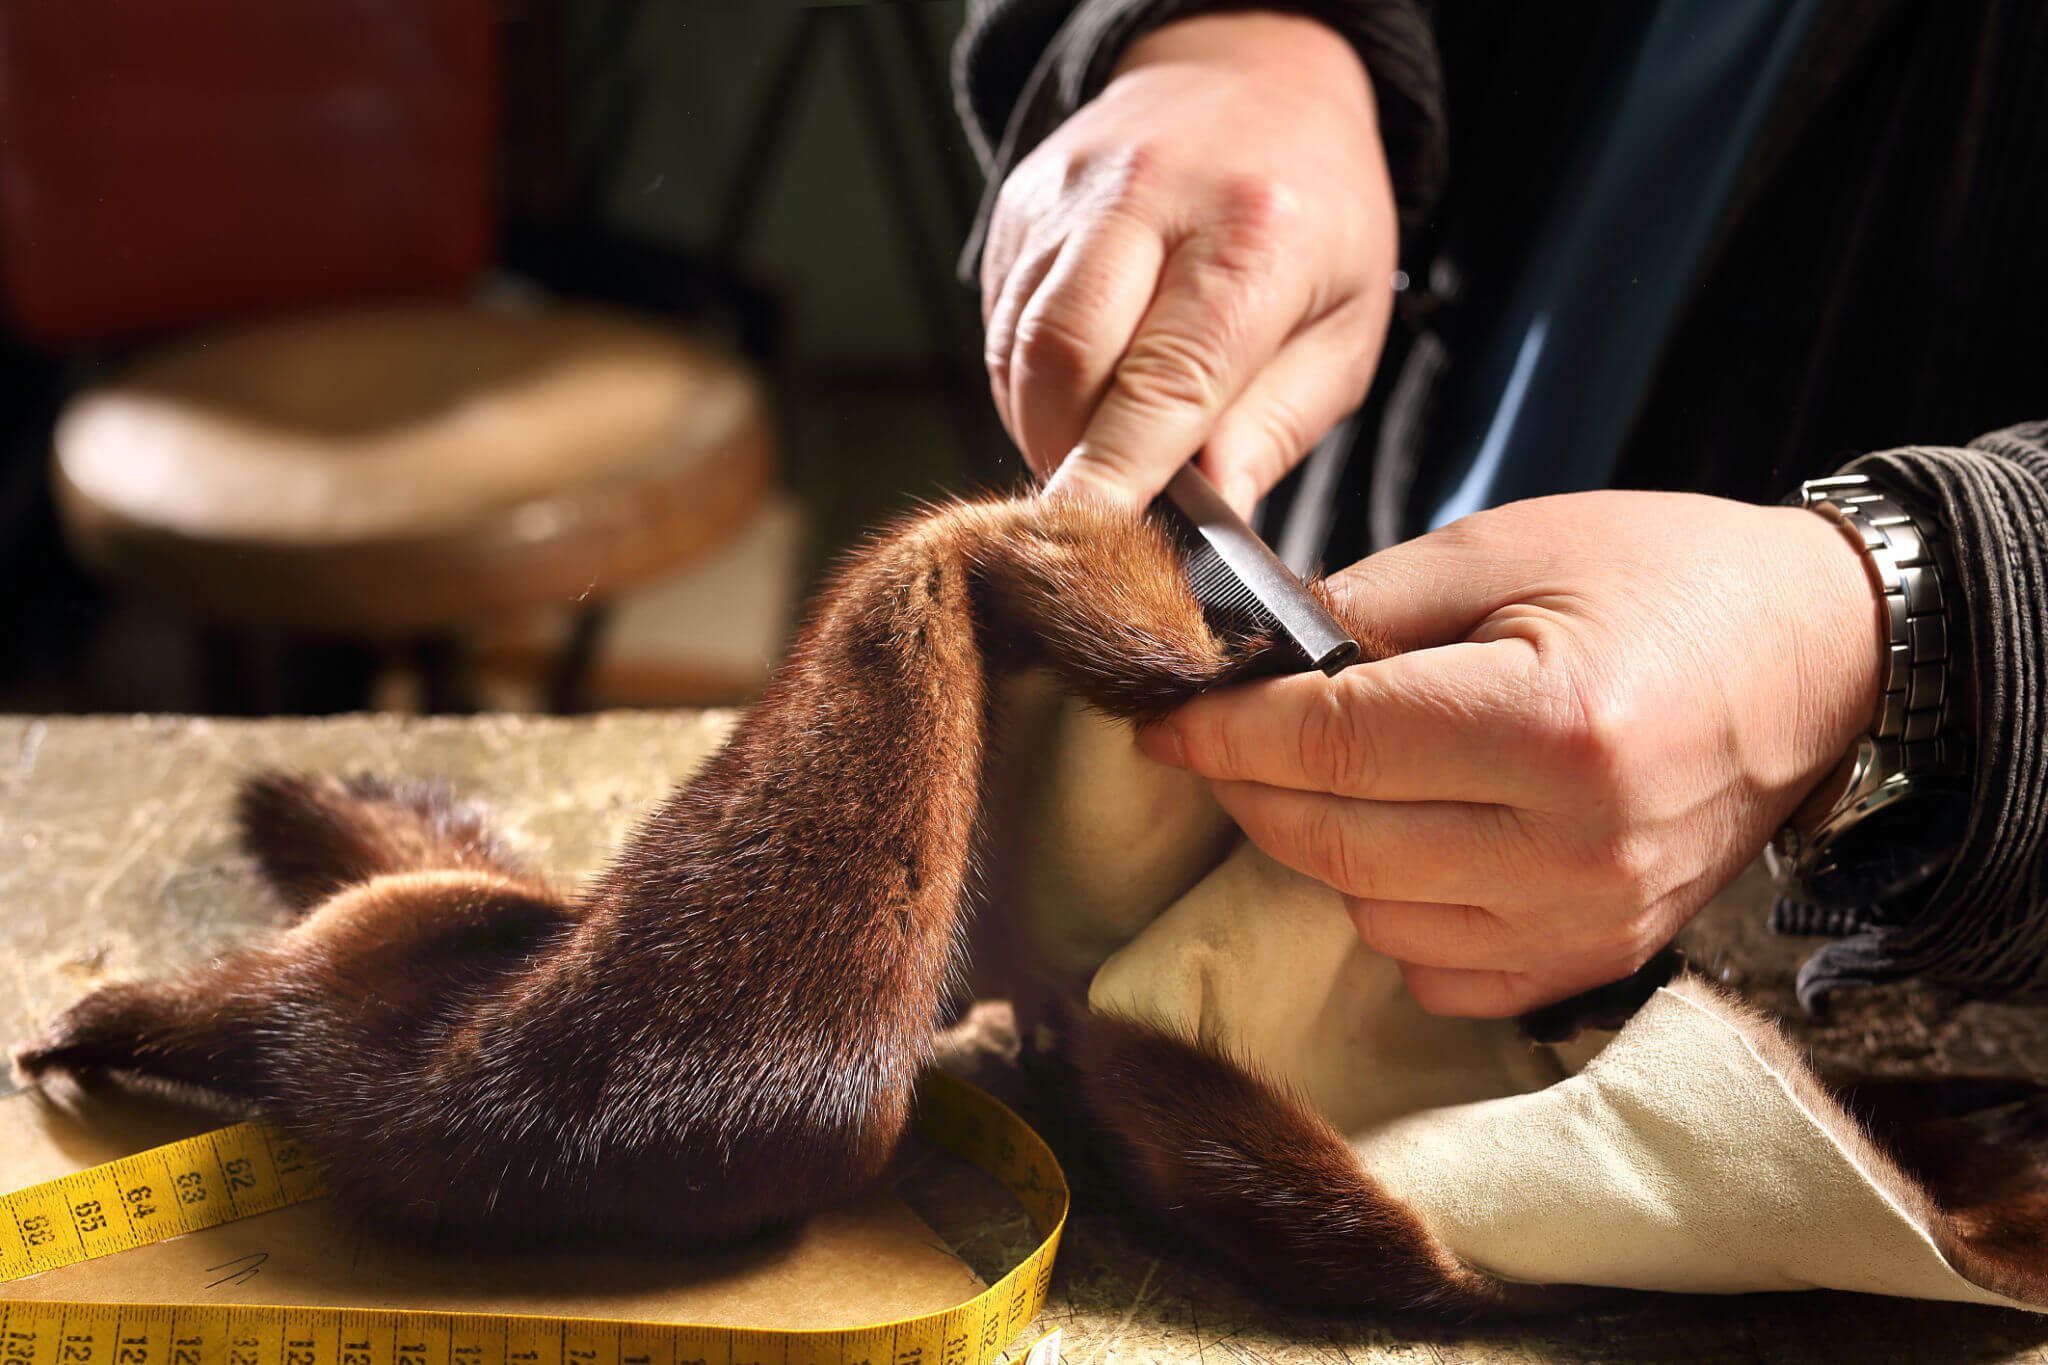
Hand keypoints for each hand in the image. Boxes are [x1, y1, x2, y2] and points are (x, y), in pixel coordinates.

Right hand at [980, 11, 1396, 514]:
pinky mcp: (1019, 205)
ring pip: (1019, 353)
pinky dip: (1029, 385)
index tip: (1097, 549)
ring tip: (1103, 447)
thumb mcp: (1343, 328)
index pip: (1164, 382)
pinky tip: (1079, 389)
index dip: (1120, 477)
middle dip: (1071, 461)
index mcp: (1253, 234)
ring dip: (1046, 428)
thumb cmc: (1313, 216)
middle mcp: (1147, 198)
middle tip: (1108, 513)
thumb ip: (1272, 429)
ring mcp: (1069, 195)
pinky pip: (1000, 328)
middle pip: (1064, 364)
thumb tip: (1209, 520)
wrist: (1253, 72)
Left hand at [1137, 491, 1885, 1015]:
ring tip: (1333, 775)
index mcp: (1553, 723)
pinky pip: (1435, 972)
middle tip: (1219, 740)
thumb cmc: (1665, 579)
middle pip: (1332, 843)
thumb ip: (1361, 606)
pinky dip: (1391, 911)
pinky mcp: (1597, 960)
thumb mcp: (1506, 549)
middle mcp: (1573, 846)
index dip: (1223, 735)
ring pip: (1368, 915)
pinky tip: (1407, 843)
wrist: (1823, 660)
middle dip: (1248, 788)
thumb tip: (1240, 662)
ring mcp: (1590, 920)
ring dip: (1319, 847)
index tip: (1163, 720)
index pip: (1329, 747)